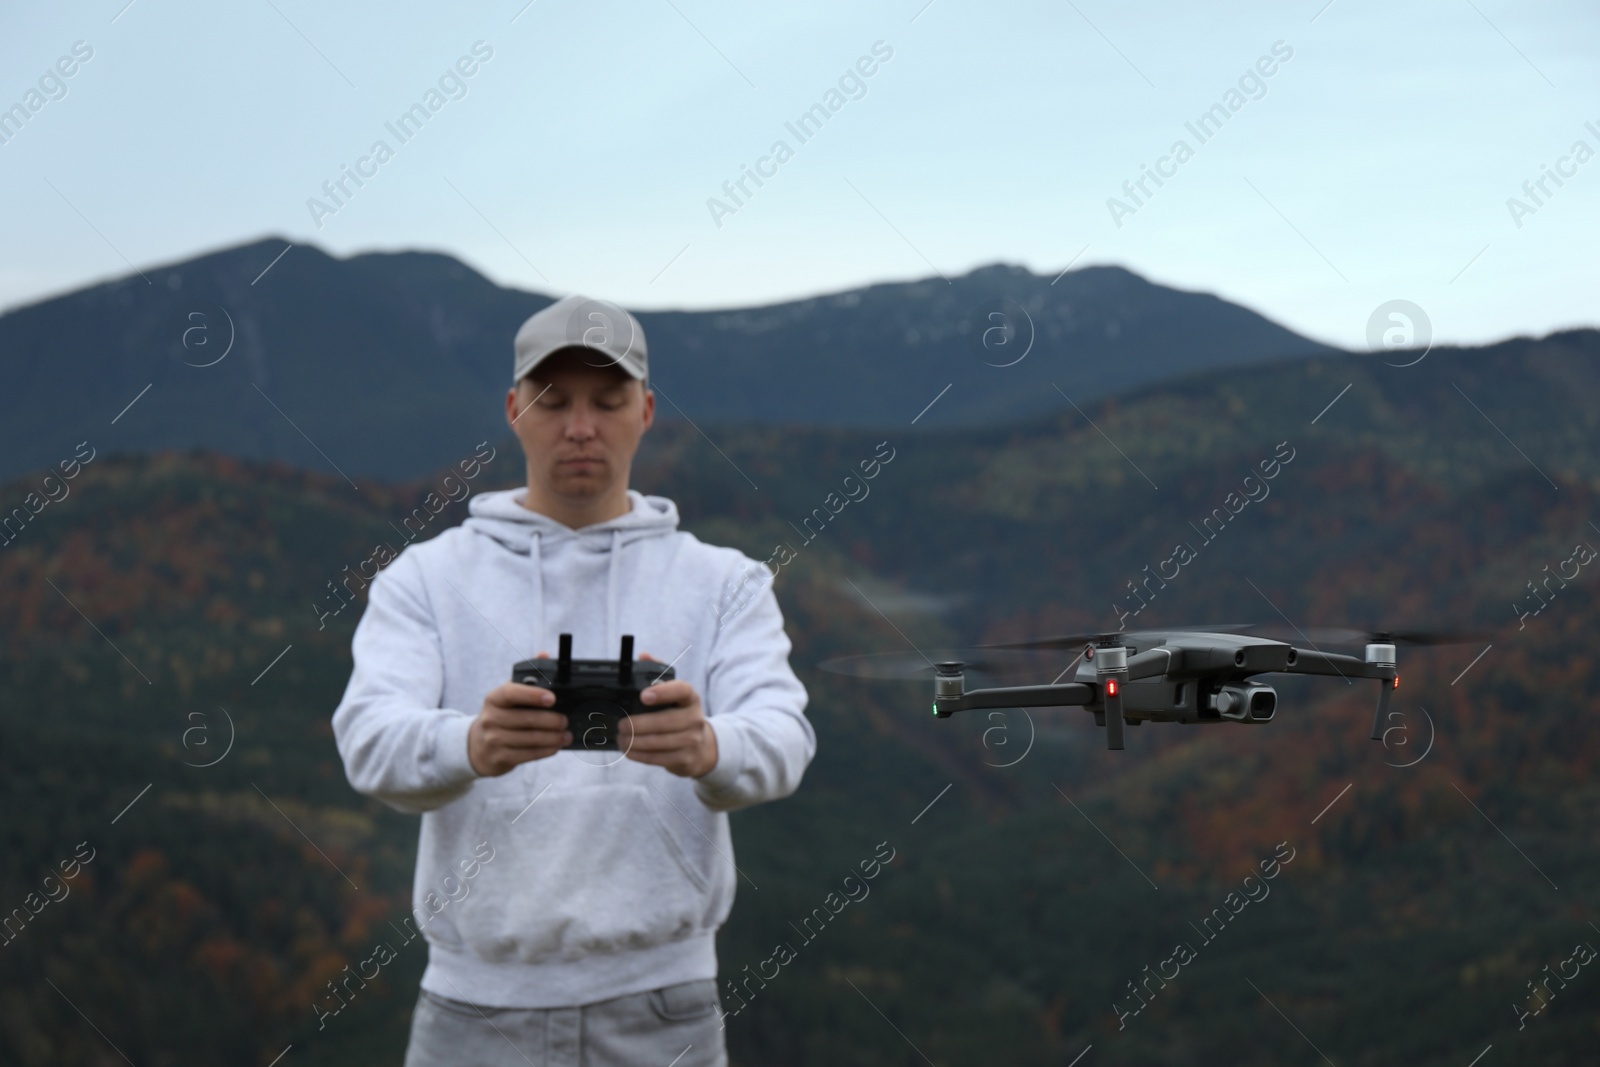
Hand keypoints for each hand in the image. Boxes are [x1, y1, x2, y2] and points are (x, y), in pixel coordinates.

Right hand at [467, 679, 570, 776]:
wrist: (477, 746)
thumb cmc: (501, 716)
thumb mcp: (508, 696)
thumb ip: (527, 676)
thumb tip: (544, 654)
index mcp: (494, 698)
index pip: (511, 693)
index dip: (532, 695)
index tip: (552, 698)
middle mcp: (491, 718)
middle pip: (525, 719)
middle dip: (551, 720)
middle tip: (565, 720)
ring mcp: (494, 739)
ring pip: (530, 739)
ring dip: (553, 738)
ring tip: (566, 735)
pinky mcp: (500, 757)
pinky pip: (528, 754)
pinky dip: (546, 750)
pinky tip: (555, 746)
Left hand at [618, 655, 717, 777]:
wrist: (702, 747)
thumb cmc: (680, 716)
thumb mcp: (674, 695)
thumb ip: (658, 674)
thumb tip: (643, 656)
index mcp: (690, 698)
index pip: (681, 690)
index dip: (663, 692)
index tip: (643, 695)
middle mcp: (695, 718)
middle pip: (665, 721)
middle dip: (638, 724)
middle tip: (620, 724)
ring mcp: (692, 740)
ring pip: (659, 742)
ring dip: (635, 741)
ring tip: (620, 738)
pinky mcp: (686, 758)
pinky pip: (659, 758)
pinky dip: (640, 755)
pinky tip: (628, 751)